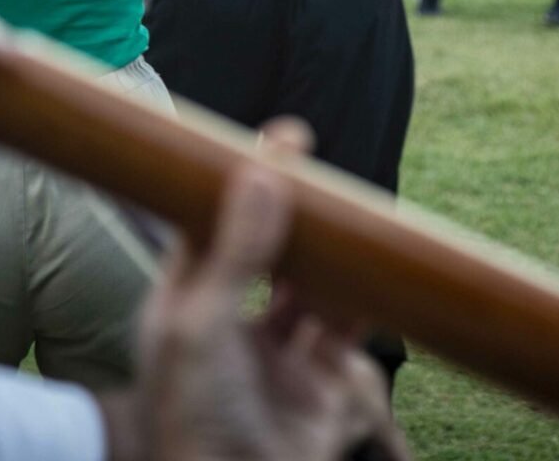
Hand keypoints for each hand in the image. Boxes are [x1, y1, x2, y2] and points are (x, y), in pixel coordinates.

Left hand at [104, 118, 408, 460]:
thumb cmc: (194, 417)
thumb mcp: (203, 325)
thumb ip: (235, 251)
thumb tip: (263, 172)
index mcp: (182, 308)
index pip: (208, 228)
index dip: (237, 184)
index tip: (275, 142)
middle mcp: (228, 330)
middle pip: (262, 252)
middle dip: (290, 215)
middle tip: (317, 169)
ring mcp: (275, 360)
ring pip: (308, 289)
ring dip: (329, 257)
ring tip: (349, 218)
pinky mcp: (319, 389)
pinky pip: (345, 330)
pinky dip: (363, 302)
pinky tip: (376, 273)